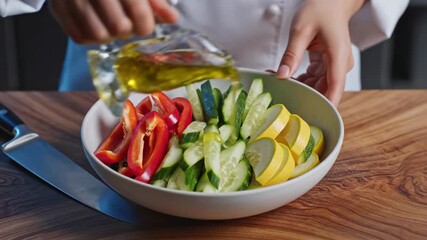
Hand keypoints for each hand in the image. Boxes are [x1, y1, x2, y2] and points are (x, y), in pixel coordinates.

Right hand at [49, 0, 178, 43]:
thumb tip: (172, 18)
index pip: (138, 14)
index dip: (145, 24)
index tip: (144, 23)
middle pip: (119, 27)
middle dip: (128, 29)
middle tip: (126, 21)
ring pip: (98, 35)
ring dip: (109, 35)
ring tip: (110, 23)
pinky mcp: (57, 8)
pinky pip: (79, 37)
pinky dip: (91, 36)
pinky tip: (96, 24)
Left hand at [276, 0, 364, 105]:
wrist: (332, 0)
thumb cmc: (320, 9)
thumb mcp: (300, 30)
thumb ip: (291, 54)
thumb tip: (281, 75)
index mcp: (338, 56)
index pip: (335, 88)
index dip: (325, 104)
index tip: (312, 116)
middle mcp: (339, 64)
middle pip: (324, 90)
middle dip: (304, 94)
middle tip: (282, 94)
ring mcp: (334, 65)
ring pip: (318, 86)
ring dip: (299, 86)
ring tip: (278, 79)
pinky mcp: (328, 64)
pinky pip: (314, 78)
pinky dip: (301, 79)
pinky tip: (285, 74)